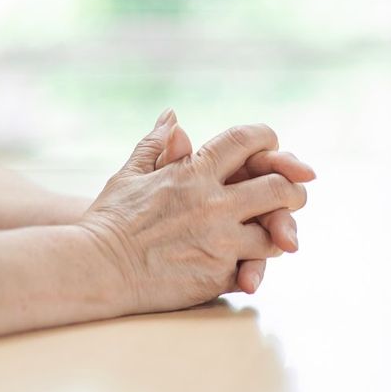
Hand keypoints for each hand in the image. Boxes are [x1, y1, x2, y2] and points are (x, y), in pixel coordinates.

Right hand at [79, 115, 310, 313]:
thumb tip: (173, 116)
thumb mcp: (129, 175)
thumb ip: (157, 145)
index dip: (267, 139)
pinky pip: (253, 268)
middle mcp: (213, 204)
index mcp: (193, 173)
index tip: (272, 147)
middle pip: (278, 188)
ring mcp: (220, 241)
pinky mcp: (218, 275)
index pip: (246, 141)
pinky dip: (253, 265)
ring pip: (273, 234)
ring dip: (276, 233)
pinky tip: (249, 264)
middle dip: (293, 189)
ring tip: (273, 234)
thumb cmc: (109, 221)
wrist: (96, 270)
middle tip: (294, 194)